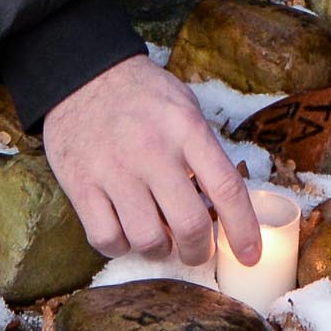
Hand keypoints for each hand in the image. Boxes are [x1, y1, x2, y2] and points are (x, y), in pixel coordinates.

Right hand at [43, 55, 262, 266]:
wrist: (81, 75)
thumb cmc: (142, 95)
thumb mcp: (184, 107)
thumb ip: (204, 152)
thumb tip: (225, 206)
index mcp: (186, 128)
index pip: (226, 187)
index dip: (243, 229)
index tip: (250, 254)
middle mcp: (152, 150)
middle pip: (189, 225)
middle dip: (199, 251)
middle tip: (197, 251)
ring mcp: (114, 170)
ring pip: (147, 240)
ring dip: (160, 251)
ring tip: (159, 239)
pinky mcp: (80, 185)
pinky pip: (107, 239)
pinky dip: (120, 246)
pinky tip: (125, 232)